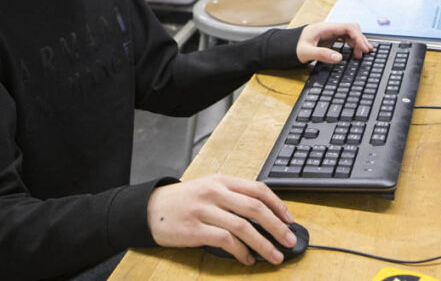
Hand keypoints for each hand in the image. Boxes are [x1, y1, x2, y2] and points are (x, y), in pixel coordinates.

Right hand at [146, 175, 296, 265]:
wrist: (150, 208)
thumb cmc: (183, 201)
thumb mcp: (209, 189)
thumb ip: (232, 197)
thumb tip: (262, 215)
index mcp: (222, 181)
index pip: (258, 189)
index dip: (277, 205)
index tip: (289, 219)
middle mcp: (215, 192)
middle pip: (255, 208)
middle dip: (277, 226)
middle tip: (290, 239)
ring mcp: (205, 210)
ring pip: (243, 226)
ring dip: (263, 243)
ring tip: (274, 255)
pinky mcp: (195, 229)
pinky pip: (225, 241)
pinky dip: (241, 252)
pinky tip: (247, 259)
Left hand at [296, 22, 371, 63]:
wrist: (286, 46)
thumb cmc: (294, 47)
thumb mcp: (306, 52)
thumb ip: (322, 54)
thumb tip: (339, 58)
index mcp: (324, 28)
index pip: (347, 28)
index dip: (358, 37)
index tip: (364, 48)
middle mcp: (329, 28)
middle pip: (351, 29)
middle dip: (360, 39)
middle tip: (366, 52)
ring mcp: (330, 33)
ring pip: (349, 33)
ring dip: (357, 41)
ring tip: (362, 53)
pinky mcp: (330, 38)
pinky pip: (345, 38)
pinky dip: (352, 44)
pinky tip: (355, 51)